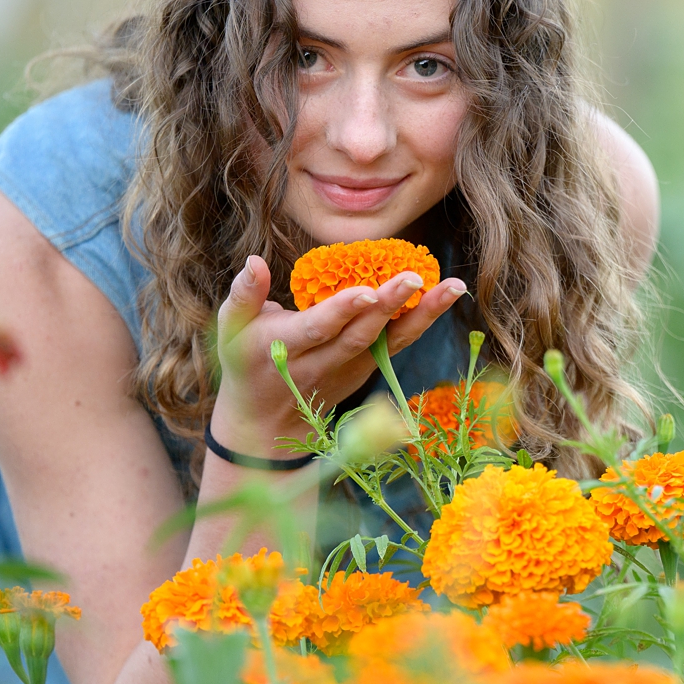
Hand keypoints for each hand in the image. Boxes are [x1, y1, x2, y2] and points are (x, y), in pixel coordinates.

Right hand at [209, 255, 466, 452]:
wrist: (267, 422)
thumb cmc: (246, 362)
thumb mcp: (230, 331)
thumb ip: (243, 296)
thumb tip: (254, 261)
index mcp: (282, 349)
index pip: (316, 329)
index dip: (341, 311)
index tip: (365, 290)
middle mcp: (321, 363)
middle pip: (360, 335)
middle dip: (388, 306)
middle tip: (415, 277)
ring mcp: (350, 369)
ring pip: (389, 341)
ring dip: (423, 315)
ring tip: (453, 286)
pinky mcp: (368, 368)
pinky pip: (398, 343)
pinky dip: (424, 320)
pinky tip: (447, 294)